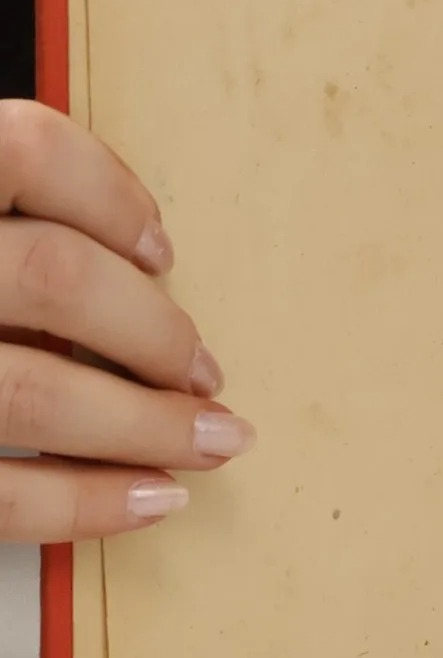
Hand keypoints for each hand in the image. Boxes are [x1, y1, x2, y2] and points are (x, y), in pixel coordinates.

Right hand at [0, 100, 249, 541]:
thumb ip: (9, 220)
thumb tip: (124, 251)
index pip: (24, 151)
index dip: (109, 195)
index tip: (163, 248)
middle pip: (54, 278)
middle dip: (154, 332)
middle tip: (208, 370)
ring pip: (34, 395)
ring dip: (142, 426)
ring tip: (209, 442)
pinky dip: (78, 506)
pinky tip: (144, 500)